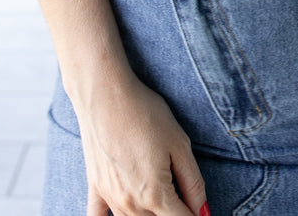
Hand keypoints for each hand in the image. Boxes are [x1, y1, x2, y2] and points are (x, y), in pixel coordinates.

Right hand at [78, 74, 209, 215]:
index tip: (200, 211)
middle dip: (172, 214)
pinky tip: (122, 213)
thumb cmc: (144, 113)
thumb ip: (193, 182)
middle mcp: (131, 204)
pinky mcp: (95, 187)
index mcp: (156, 195)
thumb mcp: (179, 144)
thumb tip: (202, 210)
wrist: (105, 94)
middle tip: (180, 200)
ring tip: (157, 198)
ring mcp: (111, 198)